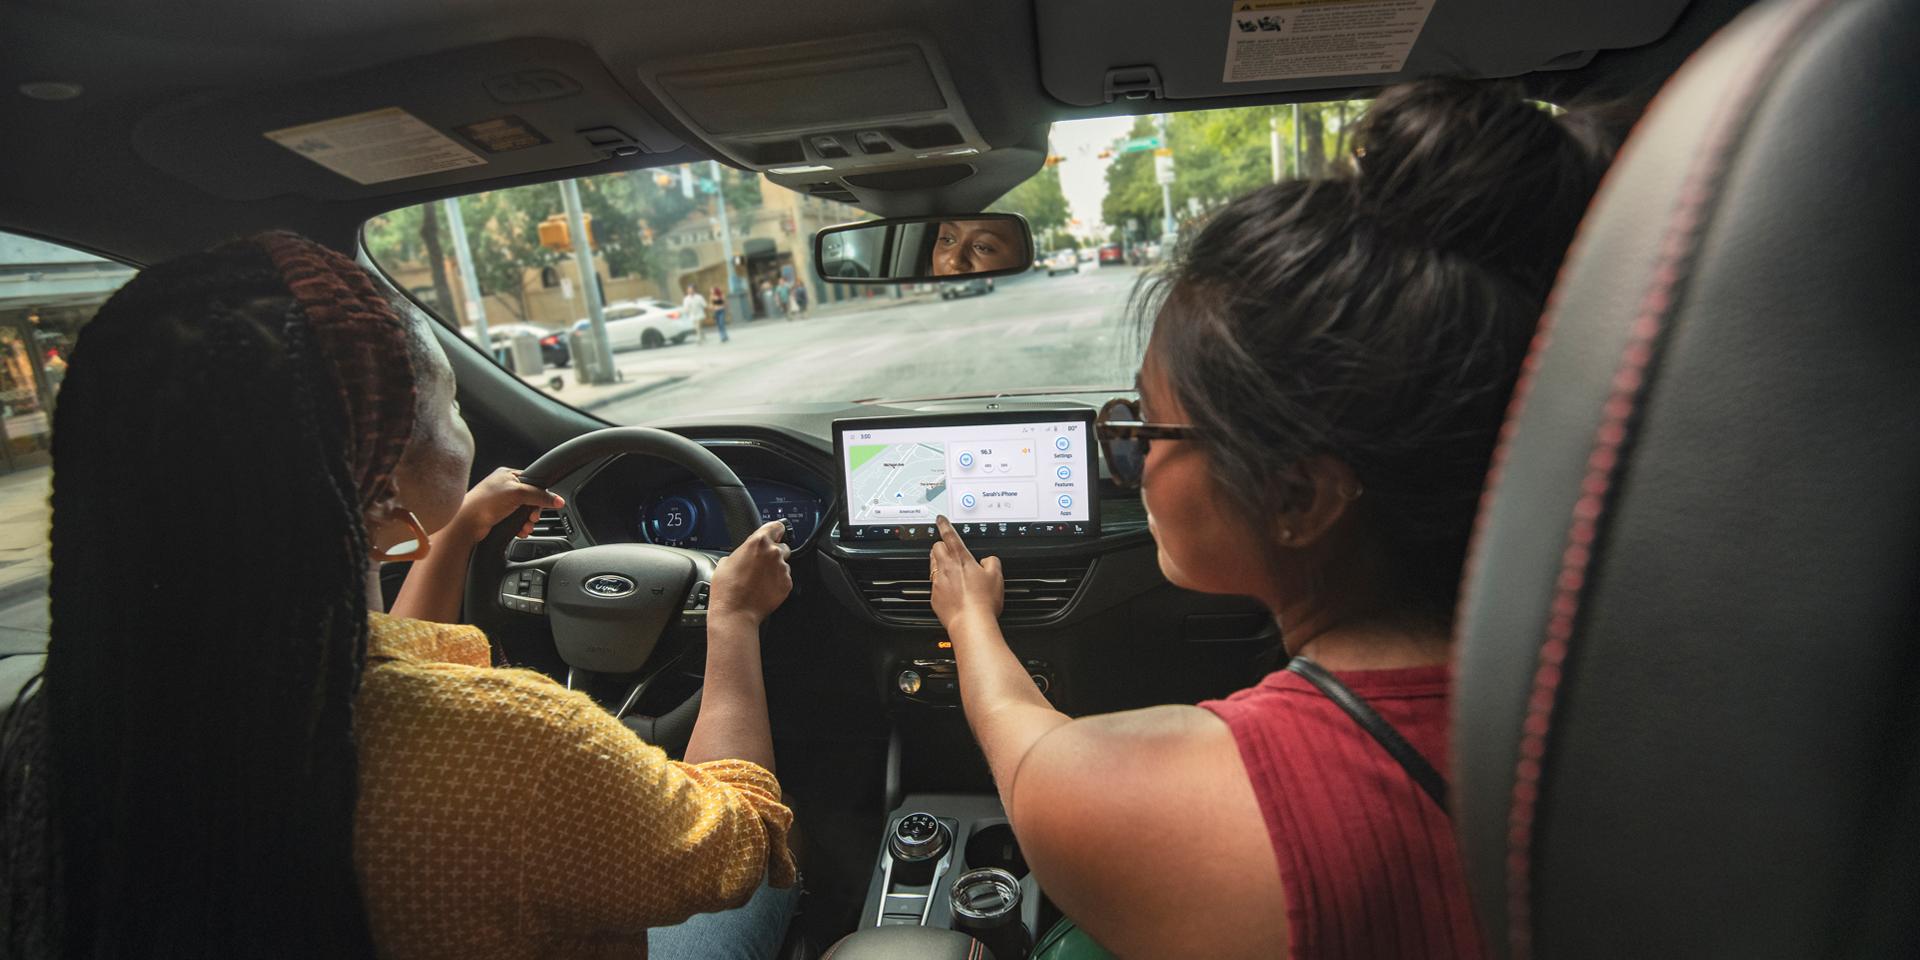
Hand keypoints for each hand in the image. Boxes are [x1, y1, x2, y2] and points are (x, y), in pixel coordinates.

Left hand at [448, 467, 564, 543]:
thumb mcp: (518, 493)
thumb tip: (558, 500)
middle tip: (532, 517)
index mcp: (507, 475)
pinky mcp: (498, 516)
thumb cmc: (485, 502)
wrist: (467, 523)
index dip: (540, 494)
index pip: (532, 481)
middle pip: (530, 499)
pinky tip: (519, 531)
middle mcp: (503, 487)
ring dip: (527, 521)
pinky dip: (520, 527)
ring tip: (525, 526)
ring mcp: (500, 503)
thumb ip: (540, 496)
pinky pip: (516, 521)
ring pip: (524, 512)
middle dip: (533, 511)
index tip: (544, 504)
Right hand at [709, 520, 792, 626]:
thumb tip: (745, 555)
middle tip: (761, 565)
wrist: (735, 612)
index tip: (776, 534)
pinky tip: (764, 589)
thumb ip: (741, 552)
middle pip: (782, 547)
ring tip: (759, 581)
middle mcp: (773, 553)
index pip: (777, 526)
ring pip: (783, 564)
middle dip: (774, 554)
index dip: (776, 531)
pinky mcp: (787, 584)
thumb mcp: (725, 562)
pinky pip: (785, 579)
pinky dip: (777, 582)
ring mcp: (782, 569)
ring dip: (775, 570)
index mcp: (758, 542)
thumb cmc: (727, 589)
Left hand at [930, 516, 1002, 630]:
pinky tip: (951, 590)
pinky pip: (934, 584)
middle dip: (941, 545)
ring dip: (939, 562)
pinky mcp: (934, 597)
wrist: (971, 622)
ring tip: (951, 569)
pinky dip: (941, 583)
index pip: (949, 535)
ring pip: (933, 564)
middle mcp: (946, 568)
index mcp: (961, 559)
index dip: (944, 524)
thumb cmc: (983, 601)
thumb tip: (988, 560)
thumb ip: (992, 562)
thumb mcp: (997, 576)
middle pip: (936, 547)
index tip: (940, 519)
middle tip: (949, 549)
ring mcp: (938, 582)